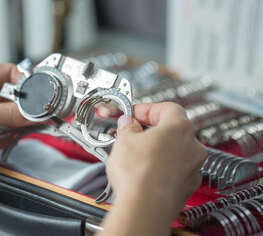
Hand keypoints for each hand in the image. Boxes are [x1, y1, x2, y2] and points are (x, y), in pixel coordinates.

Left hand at [0, 62, 32, 170]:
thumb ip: (4, 114)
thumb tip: (30, 114)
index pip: (7, 73)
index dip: (25, 84)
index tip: (39, 96)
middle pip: (6, 97)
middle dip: (20, 108)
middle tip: (35, 117)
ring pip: (0, 115)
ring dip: (11, 124)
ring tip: (24, 130)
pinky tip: (7, 140)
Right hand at [99, 102, 206, 235]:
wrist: (145, 207)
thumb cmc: (139, 174)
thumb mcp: (124, 140)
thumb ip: (128, 127)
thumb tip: (128, 123)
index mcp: (180, 127)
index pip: (168, 108)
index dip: (148, 109)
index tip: (134, 114)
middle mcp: (192, 146)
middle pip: (172, 130)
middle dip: (151, 130)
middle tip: (132, 134)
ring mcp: (193, 168)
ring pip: (174, 151)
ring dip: (157, 150)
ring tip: (136, 156)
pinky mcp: (187, 186)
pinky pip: (175, 170)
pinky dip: (162, 168)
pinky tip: (145, 173)